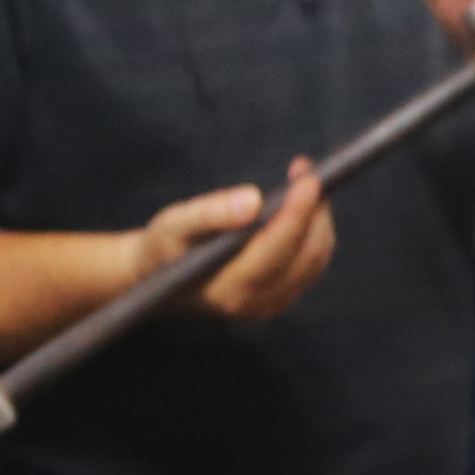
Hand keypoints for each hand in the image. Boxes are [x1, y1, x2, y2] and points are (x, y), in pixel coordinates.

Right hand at [162, 164, 338, 328]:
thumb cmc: (164, 247)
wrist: (157, 277)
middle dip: (313, 209)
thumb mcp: (174, 225)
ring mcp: (270, 305)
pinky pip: (311, 264)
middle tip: (304, 169)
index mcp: (228, 289)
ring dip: (317, 218)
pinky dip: (314, 232)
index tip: (308, 178)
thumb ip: (211, 213)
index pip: (277, 250)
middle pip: (306, 255)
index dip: (298, 213)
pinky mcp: (279, 298)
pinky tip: (302, 205)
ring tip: (302, 179)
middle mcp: (255, 304)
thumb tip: (255, 200)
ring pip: (315, 259)